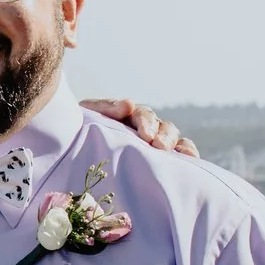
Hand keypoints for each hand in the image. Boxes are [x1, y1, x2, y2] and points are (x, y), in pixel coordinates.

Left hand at [83, 97, 197, 158]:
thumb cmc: (80, 132)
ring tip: (178, 155)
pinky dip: (187, 154)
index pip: (144, 115)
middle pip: (163, 127)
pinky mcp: (159, 159)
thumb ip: (107, 108)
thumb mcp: (89, 116)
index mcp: (129, 115)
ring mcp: (154, 142)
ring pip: (174, 139)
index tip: (146, 136)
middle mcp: (146, 127)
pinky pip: (178, 154)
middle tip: (158, 146)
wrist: (74, 149)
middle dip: (163, 136)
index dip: (146, 123)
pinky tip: (191, 160)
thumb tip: (129, 104)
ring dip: (177, 145)